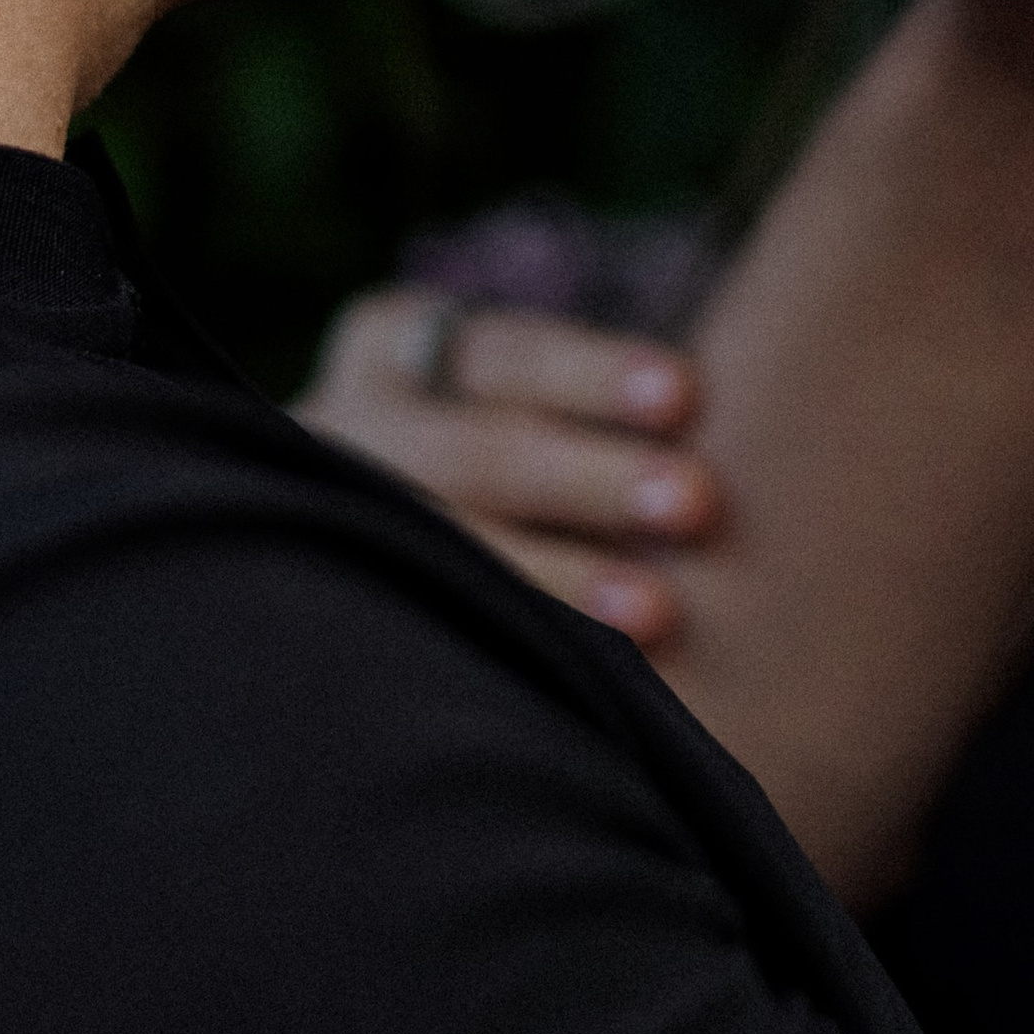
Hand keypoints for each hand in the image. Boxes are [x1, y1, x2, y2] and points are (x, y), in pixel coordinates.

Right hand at [299, 290, 721, 648]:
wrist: (342, 578)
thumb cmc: (501, 466)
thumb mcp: (492, 403)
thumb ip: (578, 406)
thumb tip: (709, 414)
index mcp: (390, 346)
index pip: (502, 355)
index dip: (593, 374)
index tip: (686, 396)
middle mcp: (341, 434)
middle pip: (469, 453)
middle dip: (586, 479)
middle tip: (697, 502)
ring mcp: (323, 528)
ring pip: (442, 548)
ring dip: (556, 579)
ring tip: (658, 610)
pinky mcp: (329, 613)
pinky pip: (413, 634)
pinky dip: (499, 649)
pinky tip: (581, 686)